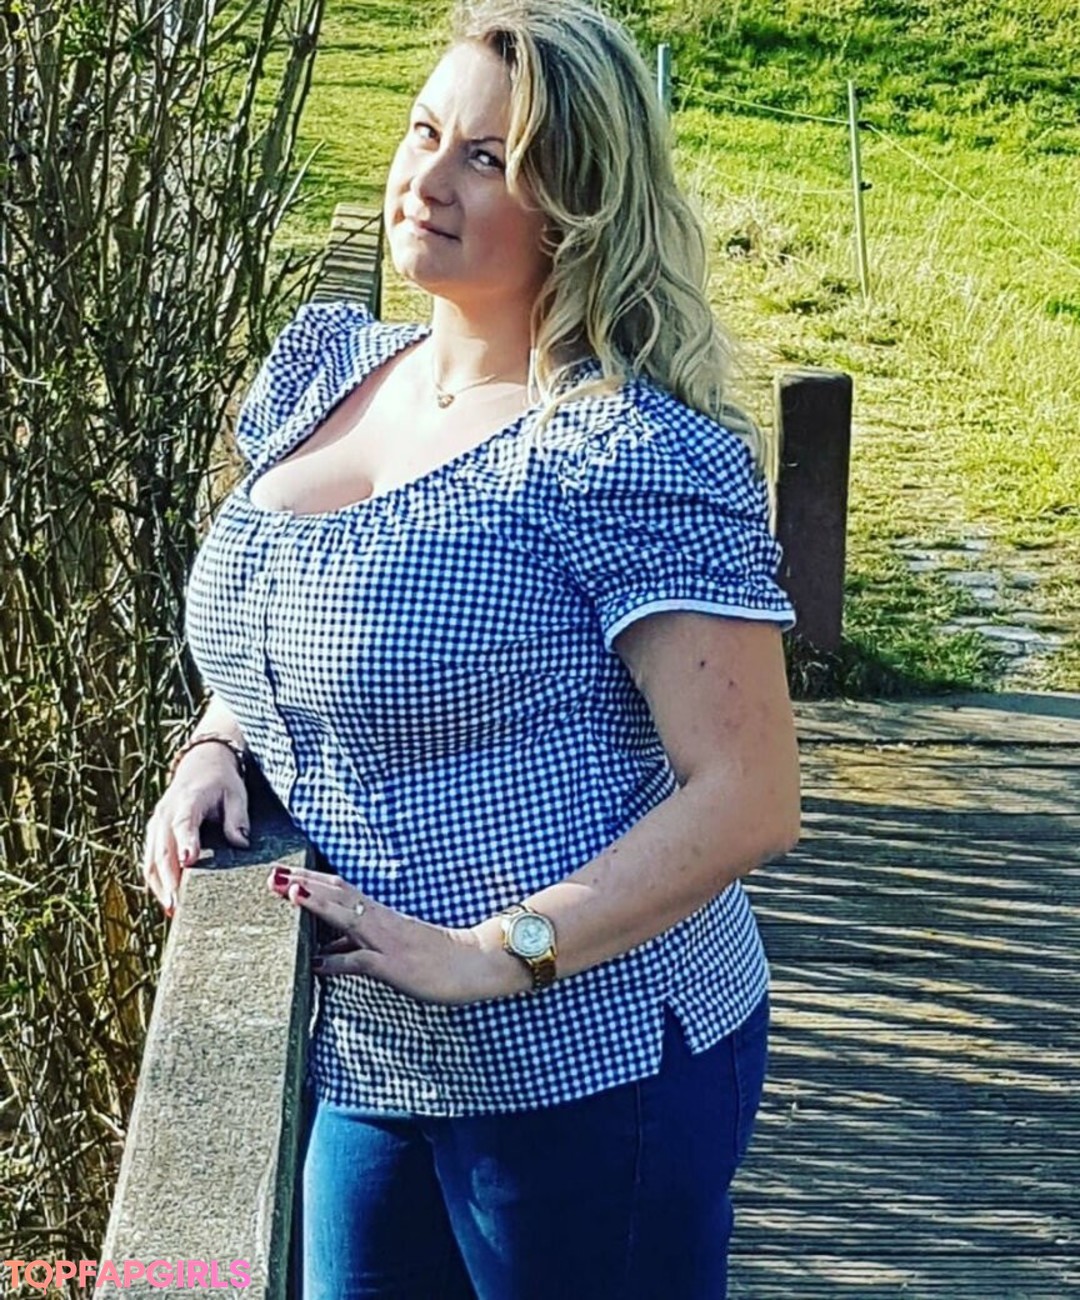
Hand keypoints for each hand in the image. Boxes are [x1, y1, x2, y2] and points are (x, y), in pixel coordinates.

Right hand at [142, 744, 249, 915]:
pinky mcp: (154, 834)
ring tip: (172, 910)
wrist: (202, 763)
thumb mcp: (236, 794)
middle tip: (178, 905)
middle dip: (169, 879)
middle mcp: (166, 814)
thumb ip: (238, 818)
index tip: (188, 861)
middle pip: (163, 849)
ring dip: (159, 886)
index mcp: (188, 801)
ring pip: (151, 859)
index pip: (184, 823)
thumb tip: (241, 844)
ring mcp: (156, 825)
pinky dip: (156, 882)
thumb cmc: (222, 782)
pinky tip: (167, 901)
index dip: (185, 841)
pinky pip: (150, 861)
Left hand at [267, 866, 529, 1003]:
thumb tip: (323, 956)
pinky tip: (317, 962)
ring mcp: (388, 942)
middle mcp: (381, 922)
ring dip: (317, 904)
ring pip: (348, 917)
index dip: (310, 882)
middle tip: (271, 874)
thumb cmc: (436, 957)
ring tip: (289, 891)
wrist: (477, 962)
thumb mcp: (390, 950)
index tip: (283, 874)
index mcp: (381, 916)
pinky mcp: (396, 966)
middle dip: (303, 884)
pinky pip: (363, 962)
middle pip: (337, 895)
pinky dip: (338, 961)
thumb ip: (357, 950)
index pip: (340, 892)